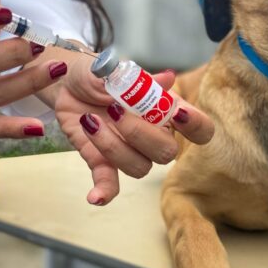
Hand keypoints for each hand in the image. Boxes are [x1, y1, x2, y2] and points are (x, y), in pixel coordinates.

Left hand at [52, 58, 213, 204]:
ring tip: (90, 120)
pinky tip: (94, 197)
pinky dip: (104, 192)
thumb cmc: (99, 75)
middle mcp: (153, 135)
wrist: (67, 83)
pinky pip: (111, 183)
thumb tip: (167, 79)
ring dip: (113, 147)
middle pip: (167, 153)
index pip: (200, 129)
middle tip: (114, 110)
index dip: (196, 127)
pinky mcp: (104, 161)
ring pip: (139, 167)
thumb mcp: (115, 70)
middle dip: (141, 134)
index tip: (178, 114)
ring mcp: (129, 151)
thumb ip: (137, 79)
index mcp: (165, 110)